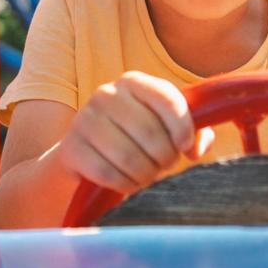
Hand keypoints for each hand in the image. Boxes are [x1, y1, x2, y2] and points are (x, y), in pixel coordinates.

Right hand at [56, 71, 214, 194]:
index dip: (183, 128)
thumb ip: (193, 133)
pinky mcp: (71, 148)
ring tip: (147, 175)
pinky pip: (108, 174)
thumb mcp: (164, 128)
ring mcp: (85, 119)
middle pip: (150, 133)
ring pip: (129, 157)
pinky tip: (127, 182)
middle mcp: (106, 94)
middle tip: (163, 165)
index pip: (168, 100)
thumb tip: (195, 148)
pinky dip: (124, 184)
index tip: (185, 147)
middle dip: (164, 158)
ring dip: (145, 175)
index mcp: (134, 82)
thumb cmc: (134, 139)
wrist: (84, 154)